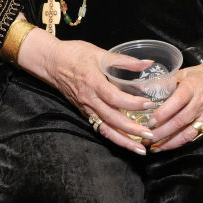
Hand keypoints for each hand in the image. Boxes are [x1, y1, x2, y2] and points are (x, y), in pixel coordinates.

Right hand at [18, 31, 157, 154]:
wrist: (51, 62)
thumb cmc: (74, 54)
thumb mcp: (99, 53)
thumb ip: (124, 60)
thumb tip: (147, 63)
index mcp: (92, 82)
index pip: (114, 97)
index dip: (132, 103)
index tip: (148, 105)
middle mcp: (88, 98)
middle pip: (111, 118)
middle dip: (132, 130)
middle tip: (150, 135)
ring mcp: (85, 107)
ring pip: (105, 129)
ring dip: (123, 141)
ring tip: (140, 149)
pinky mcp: (83, 112)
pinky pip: (99, 128)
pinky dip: (113, 136)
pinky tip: (125, 142)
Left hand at [142, 58, 202, 151]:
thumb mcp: (186, 72)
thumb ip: (168, 82)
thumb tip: (145, 90)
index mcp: (193, 87)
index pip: (175, 103)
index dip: (161, 114)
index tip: (149, 122)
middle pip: (180, 122)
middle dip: (162, 133)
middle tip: (147, 138)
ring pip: (190, 133)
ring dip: (172, 142)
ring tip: (158, 147)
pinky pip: (200, 135)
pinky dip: (186, 142)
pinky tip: (174, 145)